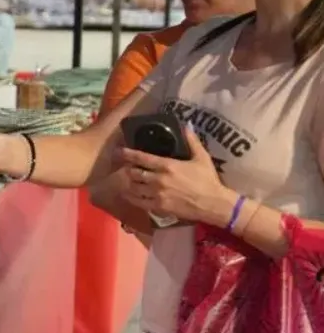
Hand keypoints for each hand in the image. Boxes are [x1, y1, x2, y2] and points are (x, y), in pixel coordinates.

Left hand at [115, 123, 233, 226]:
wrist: (214, 203)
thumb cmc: (208, 180)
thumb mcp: (201, 157)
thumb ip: (192, 141)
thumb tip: (186, 125)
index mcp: (167, 165)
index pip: (141, 157)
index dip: (128, 154)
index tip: (119, 151)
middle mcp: (158, 179)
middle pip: (134, 172)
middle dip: (128, 169)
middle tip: (126, 167)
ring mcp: (157, 194)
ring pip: (133, 187)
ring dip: (129, 182)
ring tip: (127, 180)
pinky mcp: (158, 207)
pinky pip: (138, 202)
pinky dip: (131, 197)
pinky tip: (129, 194)